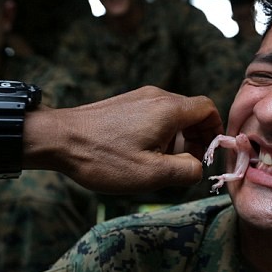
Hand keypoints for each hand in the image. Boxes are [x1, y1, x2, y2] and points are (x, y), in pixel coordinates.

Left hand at [25, 86, 223, 192]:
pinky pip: (154, 114)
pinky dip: (159, 133)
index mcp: (169, 109)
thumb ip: (186, 171)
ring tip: (159, 162)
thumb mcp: (151, 174)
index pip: (208, 109)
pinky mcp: (125, 103)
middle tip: (184, 164)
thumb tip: (198, 167)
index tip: (207, 154)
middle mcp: (156, 96)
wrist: (56, 139)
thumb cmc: (102, 158)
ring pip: (173, 114)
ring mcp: (138, 97)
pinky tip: (140, 153)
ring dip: (176, 138)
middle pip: (191, 112)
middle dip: (196, 138)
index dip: (215, 131)